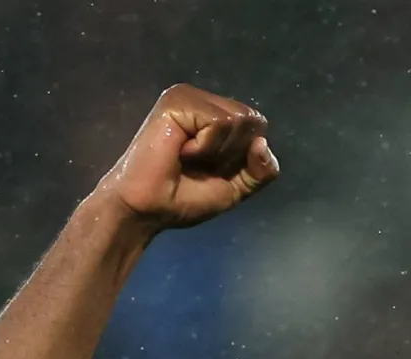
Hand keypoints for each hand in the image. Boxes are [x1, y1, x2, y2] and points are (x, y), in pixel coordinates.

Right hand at [99, 84, 279, 230]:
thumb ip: (261, 171)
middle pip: (252, 120)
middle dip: (232, 154)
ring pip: (238, 120)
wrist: (148, 210)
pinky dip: (205, 147)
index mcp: (216, 113)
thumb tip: (262, 143)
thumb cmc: (184, 198)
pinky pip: (218, 123)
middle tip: (198, 164)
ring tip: (187, 157)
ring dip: (217, 152)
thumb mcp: (236, 187)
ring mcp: (188, 96)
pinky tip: (180, 151)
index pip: (257, 126)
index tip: (212, 169)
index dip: (243, 157)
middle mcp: (203, 99)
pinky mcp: (176, 101)